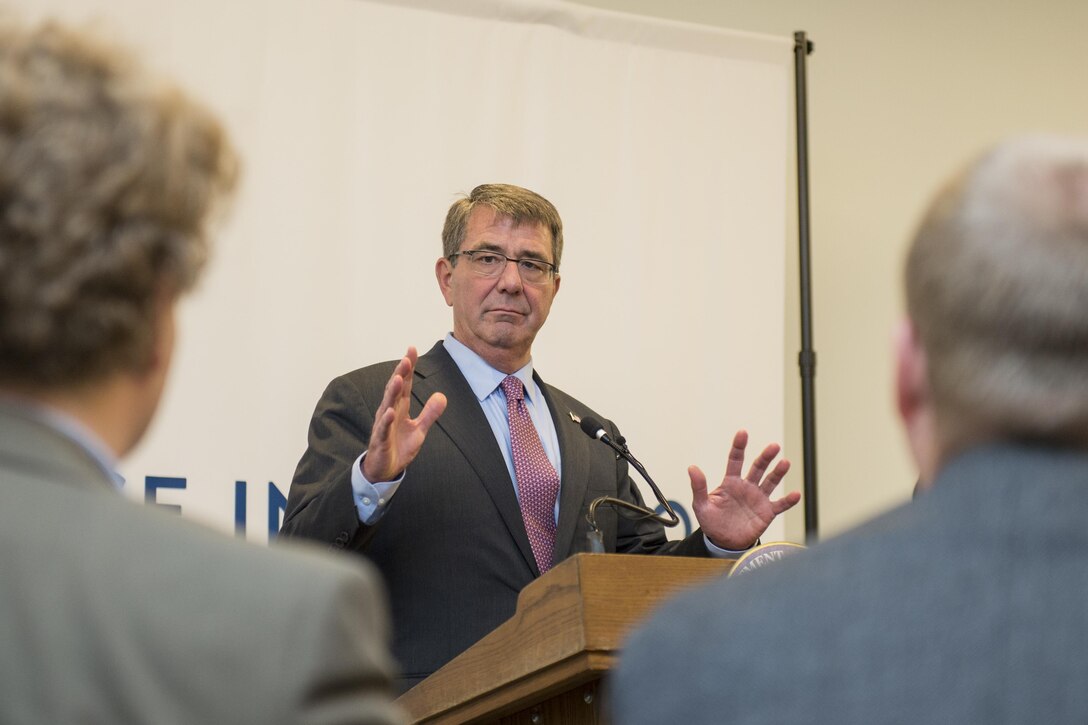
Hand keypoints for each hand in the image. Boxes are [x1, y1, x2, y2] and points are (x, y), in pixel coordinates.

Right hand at [362, 347, 446, 481]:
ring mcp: (384, 425)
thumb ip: (430, 413)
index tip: (411, 349)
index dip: (408, 368)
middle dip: (400, 374)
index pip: (404, 384)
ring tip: (397, 378)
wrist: (385, 469)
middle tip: (406, 358)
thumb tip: (442, 396)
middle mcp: (390, 412)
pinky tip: (391, 412)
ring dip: (391, 392)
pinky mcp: (381, 440)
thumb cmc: (399, 447)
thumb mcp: (419, 430)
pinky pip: (383, 428)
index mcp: (400, 407)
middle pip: (395, 389)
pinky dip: (387, 420)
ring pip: (387, 405)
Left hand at [688, 429, 799, 550]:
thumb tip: (692, 468)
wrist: (724, 542)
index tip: (743, 433)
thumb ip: (699, 487)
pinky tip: (796, 494)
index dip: (739, 447)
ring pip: (770, 482)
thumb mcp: (701, 505)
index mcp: (730, 482)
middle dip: (765, 457)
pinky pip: (780, 504)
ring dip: (778, 472)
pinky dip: (788, 500)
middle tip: (774, 446)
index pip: (735, 460)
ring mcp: (758, 498)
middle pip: (757, 467)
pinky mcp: (767, 512)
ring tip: (785, 462)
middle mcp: (747, 486)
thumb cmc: (712, 522)